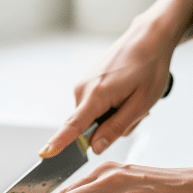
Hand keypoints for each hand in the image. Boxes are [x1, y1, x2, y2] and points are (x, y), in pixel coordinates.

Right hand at [38, 16, 173, 157]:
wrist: (147, 37)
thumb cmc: (149, 66)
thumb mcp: (141, 103)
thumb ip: (116, 127)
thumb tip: (95, 147)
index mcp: (96, 95)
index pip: (73, 126)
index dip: (59, 143)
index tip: (44, 154)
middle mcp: (82, 90)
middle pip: (88, 127)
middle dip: (110, 127)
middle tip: (135, 111)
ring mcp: (83, 86)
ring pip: (94, 118)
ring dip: (113, 116)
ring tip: (132, 99)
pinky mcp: (87, 84)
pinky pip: (95, 107)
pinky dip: (111, 107)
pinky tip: (125, 94)